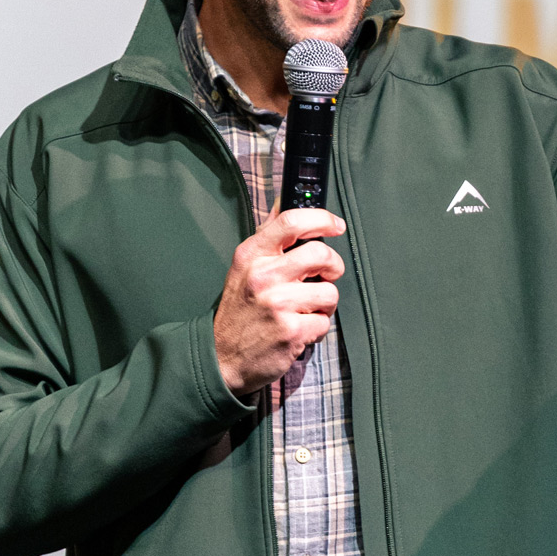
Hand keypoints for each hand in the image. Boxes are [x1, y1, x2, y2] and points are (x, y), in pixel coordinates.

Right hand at [214, 205, 346, 396]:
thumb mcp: (244, 266)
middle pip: (321, 254)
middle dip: (333, 266)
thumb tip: (285, 198)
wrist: (220, 357)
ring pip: (329, 292)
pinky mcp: (291, 332)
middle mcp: (263, 276)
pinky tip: (298, 330)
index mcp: (251, 255)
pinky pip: (325, 322)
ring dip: (324, 304)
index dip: (321, 218)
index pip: (291, 221)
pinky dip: (316, 328)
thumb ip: (268, 235)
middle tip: (326, 275)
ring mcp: (277, 304)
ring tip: (305, 310)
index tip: (336, 224)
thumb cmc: (239, 310)